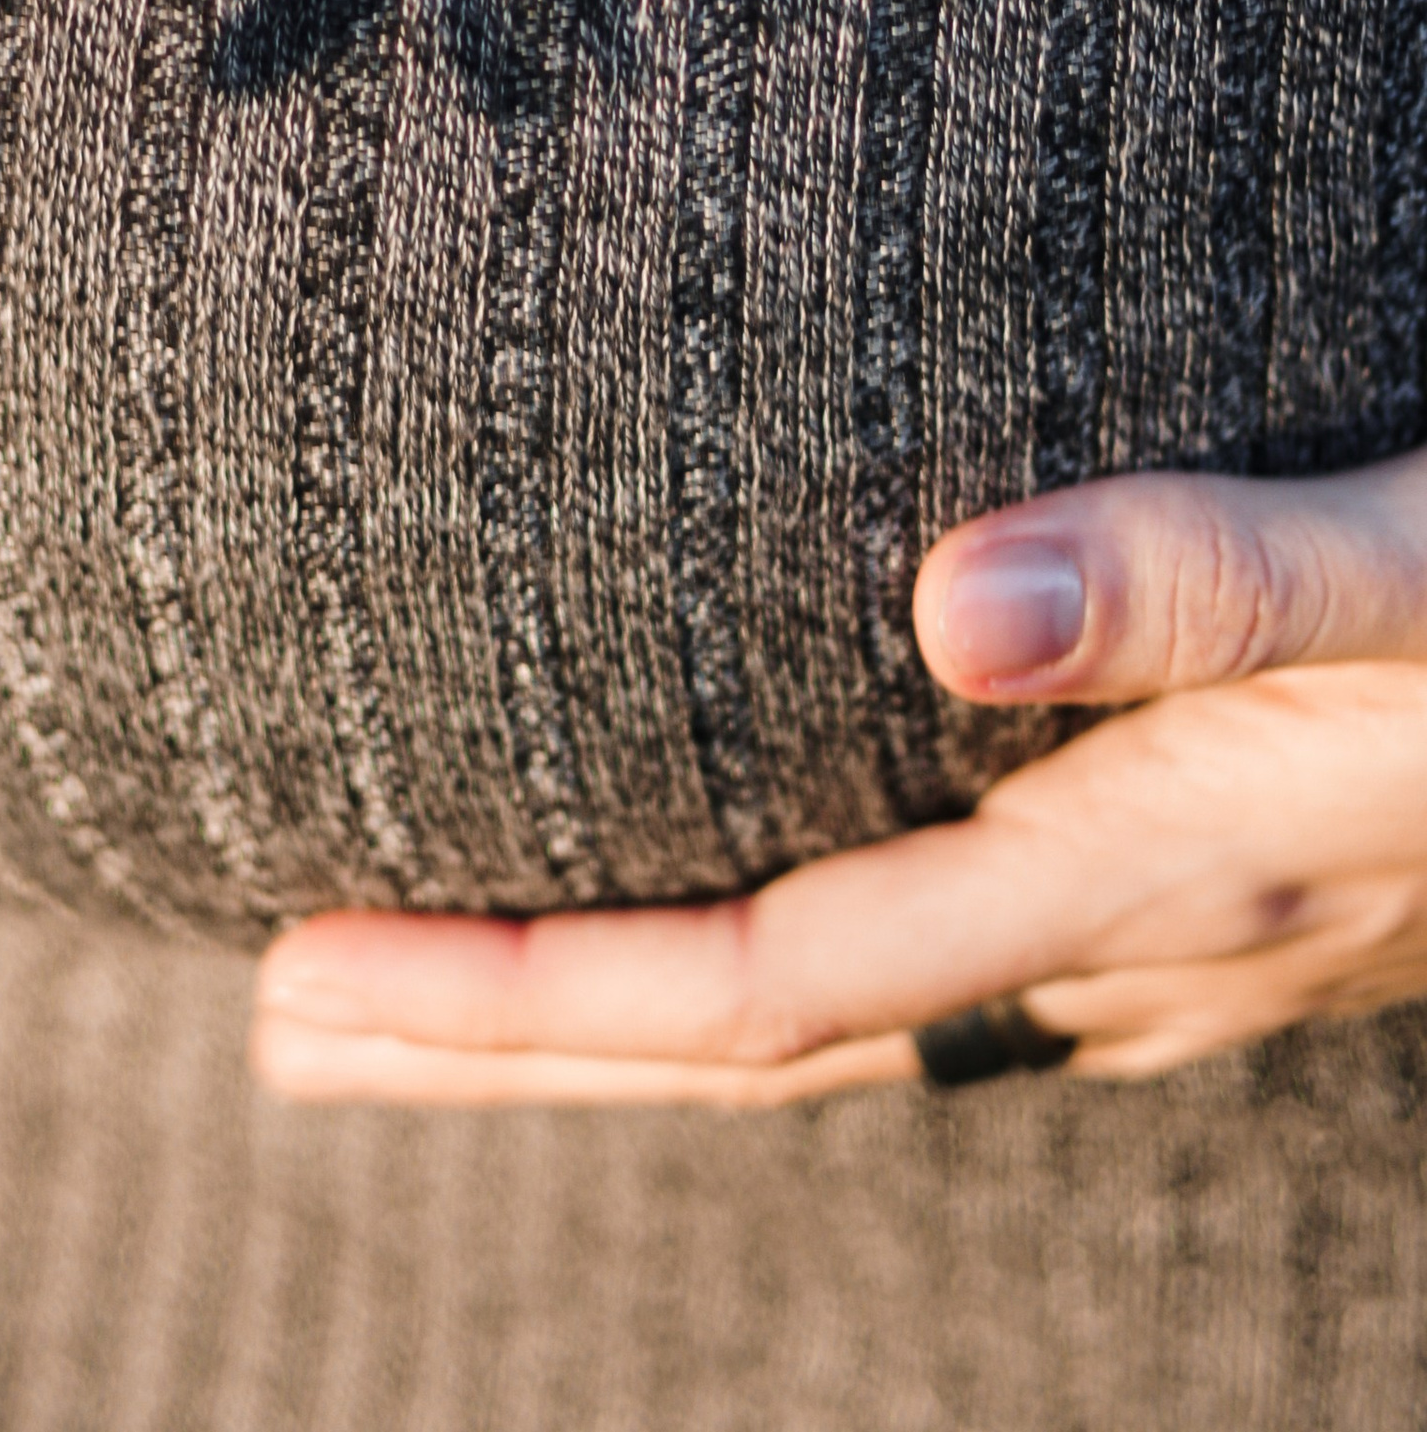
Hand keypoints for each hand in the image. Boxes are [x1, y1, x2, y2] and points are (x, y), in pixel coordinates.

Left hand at [251, 452, 1426, 1103]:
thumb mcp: (1425, 557)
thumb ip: (1208, 578)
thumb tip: (940, 602)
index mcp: (1150, 873)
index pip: (767, 976)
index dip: (531, 993)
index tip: (307, 977)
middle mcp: (1135, 946)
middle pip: (761, 1034)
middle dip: (512, 1035)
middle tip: (280, 1029)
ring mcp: (1180, 948)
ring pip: (839, 1014)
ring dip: (623, 1016)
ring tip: (433, 1002)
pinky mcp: (1223, 897)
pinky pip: (933, 964)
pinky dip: (783, 973)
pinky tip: (747, 945)